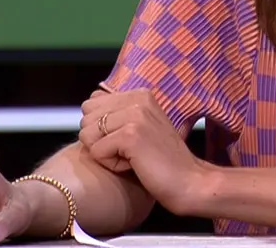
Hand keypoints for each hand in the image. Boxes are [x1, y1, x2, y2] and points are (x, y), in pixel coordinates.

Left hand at [79, 88, 211, 215]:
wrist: (189, 182)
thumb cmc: (162, 161)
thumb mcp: (141, 127)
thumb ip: (117, 111)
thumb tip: (89, 102)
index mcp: (140, 94)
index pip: (92, 103)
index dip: (102, 129)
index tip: (129, 140)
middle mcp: (138, 98)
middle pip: (86, 118)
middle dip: (100, 140)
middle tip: (131, 151)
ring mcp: (136, 115)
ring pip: (88, 135)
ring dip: (105, 154)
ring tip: (133, 157)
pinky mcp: (131, 135)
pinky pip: (96, 152)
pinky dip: (111, 165)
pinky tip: (134, 166)